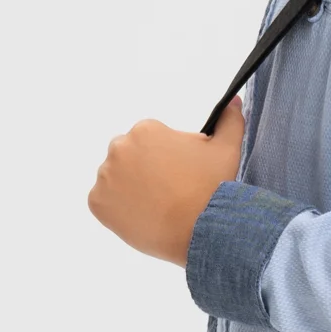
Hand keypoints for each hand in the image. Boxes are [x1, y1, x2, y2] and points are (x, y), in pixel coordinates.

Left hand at [87, 98, 245, 267]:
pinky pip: (105, 201)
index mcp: (146, 130)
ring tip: (157, 204)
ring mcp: (105, 177)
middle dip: (145, 168)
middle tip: (169, 189)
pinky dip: (119, 207)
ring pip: (116, 178)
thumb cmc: (212, 186)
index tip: (181, 172)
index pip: (151, 139)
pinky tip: (143, 214)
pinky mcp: (97, 203)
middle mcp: (119, 148)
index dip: (168, 156)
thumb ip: (229, 120)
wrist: (199, 229)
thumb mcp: (227, 148)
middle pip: (130, 156)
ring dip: (131, 186)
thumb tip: (233, 102)